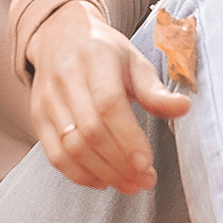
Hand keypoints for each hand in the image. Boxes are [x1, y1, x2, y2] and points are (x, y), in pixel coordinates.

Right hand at [24, 0, 189, 192]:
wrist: (61, 37)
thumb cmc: (105, 52)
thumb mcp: (134, 61)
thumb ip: (155, 90)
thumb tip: (183, 108)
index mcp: (95, 58)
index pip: (108, 104)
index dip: (127, 137)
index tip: (147, 163)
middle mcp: (65, 79)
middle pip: (90, 131)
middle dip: (120, 163)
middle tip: (146, 180)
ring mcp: (47, 100)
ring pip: (71, 147)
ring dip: (103, 173)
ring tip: (131, 185)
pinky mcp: (38, 118)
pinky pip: (55, 155)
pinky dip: (79, 175)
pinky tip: (104, 181)